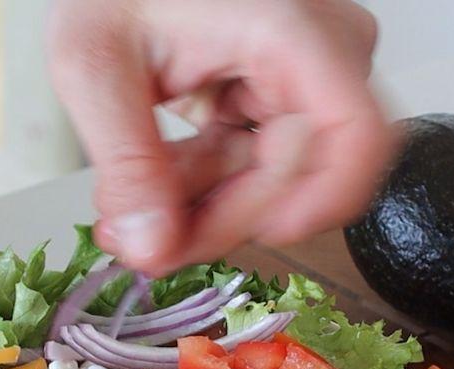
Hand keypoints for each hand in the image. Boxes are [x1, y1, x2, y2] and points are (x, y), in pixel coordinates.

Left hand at [47, 0, 395, 274]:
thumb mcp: (95, 67)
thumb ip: (127, 163)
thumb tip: (153, 248)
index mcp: (292, 33)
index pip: (358, 138)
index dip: (315, 206)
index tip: (249, 238)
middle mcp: (319, 56)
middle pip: (303, 178)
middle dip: (219, 218)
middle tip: (144, 237)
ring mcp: (303, 79)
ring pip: (275, 184)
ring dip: (202, 204)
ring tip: (131, 198)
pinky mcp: (278, 99)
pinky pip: (256, 168)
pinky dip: (204, 185)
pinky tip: (157, 176)